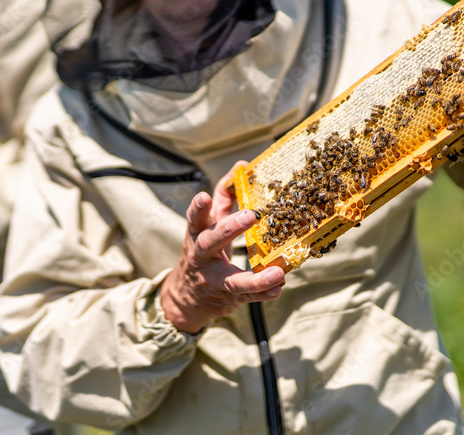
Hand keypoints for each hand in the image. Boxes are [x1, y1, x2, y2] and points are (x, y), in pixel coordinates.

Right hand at [160, 163, 284, 333]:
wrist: (186, 297)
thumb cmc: (203, 250)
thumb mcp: (208, 224)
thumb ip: (224, 196)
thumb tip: (241, 166)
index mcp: (198, 234)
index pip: (194, 218)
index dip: (198, 208)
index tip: (203, 197)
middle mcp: (202, 256)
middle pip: (211, 242)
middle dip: (229, 229)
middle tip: (250, 216)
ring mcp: (214, 279)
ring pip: (232, 280)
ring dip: (255, 278)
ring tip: (276, 273)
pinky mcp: (227, 297)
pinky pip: (246, 296)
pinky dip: (263, 292)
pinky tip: (278, 288)